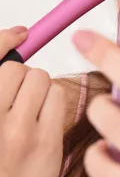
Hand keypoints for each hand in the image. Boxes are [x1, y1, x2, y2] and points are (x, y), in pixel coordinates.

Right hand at [0, 27, 65, 176]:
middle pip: (18, 70)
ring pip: (41, 79)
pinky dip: (52, 105)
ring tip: (29, 114)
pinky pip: (57, 98)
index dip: (3, 39)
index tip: (18, 33)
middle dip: (22, 78)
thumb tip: (12, 51)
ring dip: (38, 90)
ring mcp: (18, 131)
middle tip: (17, 101)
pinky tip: (42, 124)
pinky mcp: (46, 142)